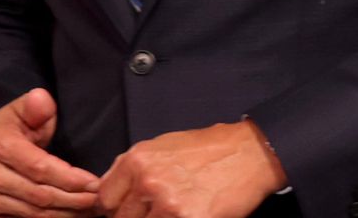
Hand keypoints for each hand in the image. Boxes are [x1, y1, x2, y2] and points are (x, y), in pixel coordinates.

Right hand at [0, 88, 101, 217]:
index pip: (40, 168)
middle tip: (100, 199)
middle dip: (74, 200)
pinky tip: (70, 215)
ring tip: (90, 209)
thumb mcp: (23, 109)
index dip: (70, 178)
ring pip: (33, 212)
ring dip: (65, 213)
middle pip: (39, 195)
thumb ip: (36, 106)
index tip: (95, 183)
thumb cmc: (11, 127)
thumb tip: (41, 99)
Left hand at [97, 120, 287, 217]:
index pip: (105, 199)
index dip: (117, 207)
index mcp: (137, 161)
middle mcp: (148, 181)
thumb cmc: (211, 149)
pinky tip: (193, 212)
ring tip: (179, 209)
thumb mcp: (164, 146)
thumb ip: (132, 169)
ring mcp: (167, 203)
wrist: (253, 153)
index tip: (132, 208)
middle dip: (140, 216)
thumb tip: (106, 191)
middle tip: (163, 207)